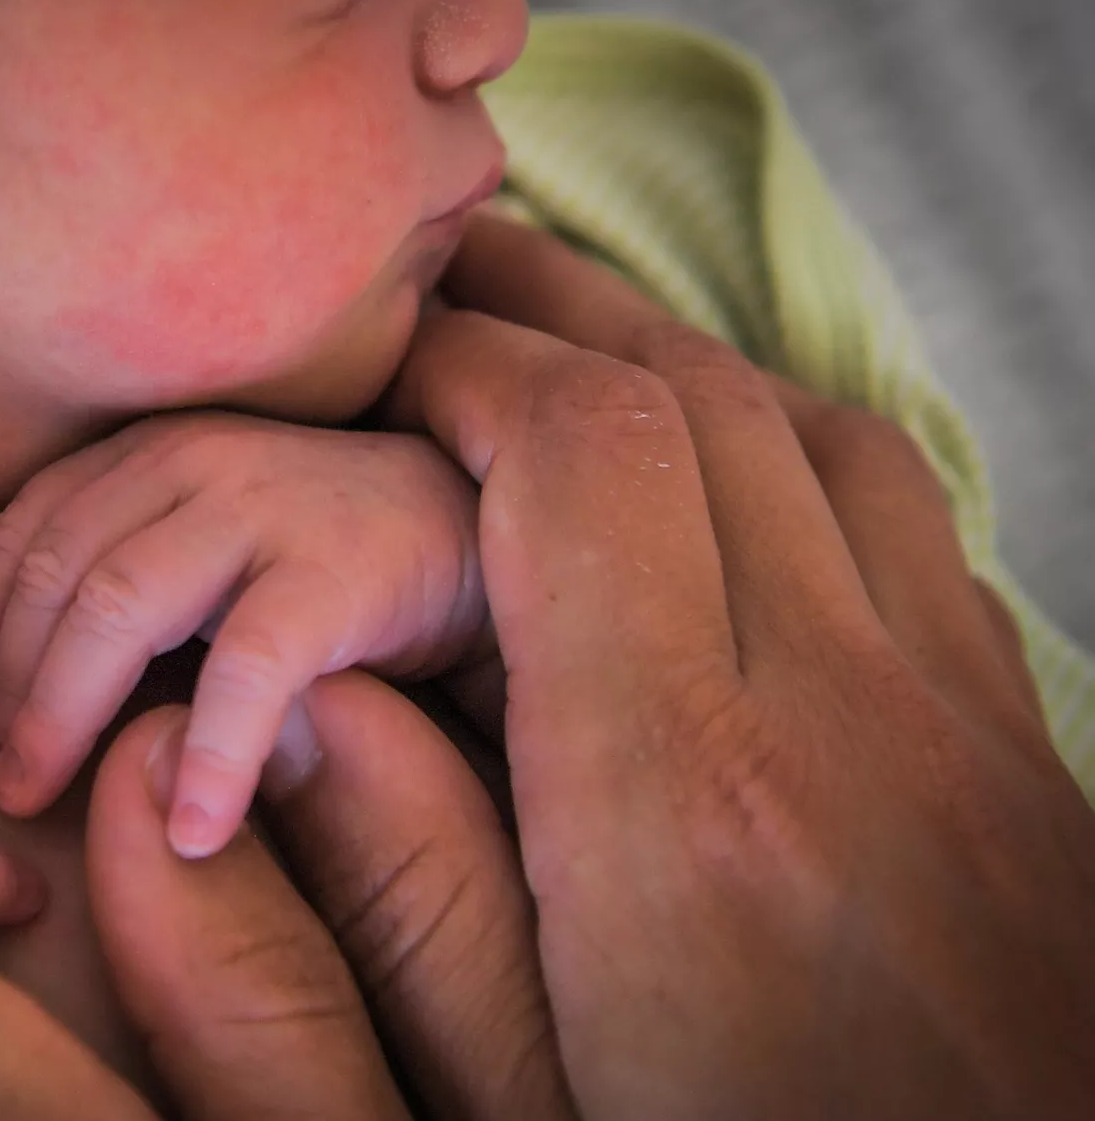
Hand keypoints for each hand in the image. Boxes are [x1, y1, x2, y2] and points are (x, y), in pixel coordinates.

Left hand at [0, 411, 486, 857]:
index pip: (26, 533)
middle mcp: (189, 462)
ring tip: (41, 804)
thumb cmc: (321, 553)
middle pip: (58, 575)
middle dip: (10, 687)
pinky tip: (190, 830)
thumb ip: (126, 576)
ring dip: (65, 714)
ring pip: (120, 606)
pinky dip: (208, 753)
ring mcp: (260, 508)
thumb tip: (16, 690)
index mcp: (148, 454)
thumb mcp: (206, 540)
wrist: (475, 526)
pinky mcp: (332, 571)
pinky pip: (247, 670)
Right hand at [381, 213, 1094, 1116]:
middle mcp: (849, 733)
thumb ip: (406, 905)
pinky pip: (916, 532)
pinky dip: (798, 455)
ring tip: (571, 345)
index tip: (386, 365)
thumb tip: (296, 717)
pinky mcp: (1026, 771)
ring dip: (681, 369)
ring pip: (826, 442)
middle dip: (558, 318)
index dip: (472, 371)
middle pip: (706, 409)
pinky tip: (733, 482)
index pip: (585, 461)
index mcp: (687, 813)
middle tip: (452, 281)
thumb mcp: (520, 1115)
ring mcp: (969, 738)